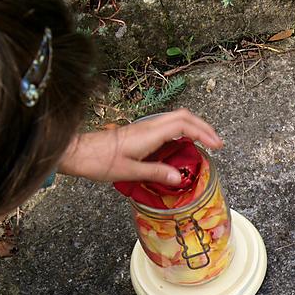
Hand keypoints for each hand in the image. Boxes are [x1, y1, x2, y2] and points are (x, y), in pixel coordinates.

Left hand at [57, 109, 224, 183]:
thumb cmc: (99, 161)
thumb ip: (156, 173)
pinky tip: (184, 145)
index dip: (203, 133)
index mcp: (149, 134)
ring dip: (194, 127)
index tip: (216, 146)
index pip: (184, 125)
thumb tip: (179, 178)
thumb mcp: (130, 171)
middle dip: (204, 127)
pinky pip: (167, 126)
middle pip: (184, 115)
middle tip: (216, 143)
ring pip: (176, 118)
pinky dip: (182, 131)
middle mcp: (149, 126)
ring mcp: (145, 127)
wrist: (78, 152)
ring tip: (205, 143)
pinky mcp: (141, 132)